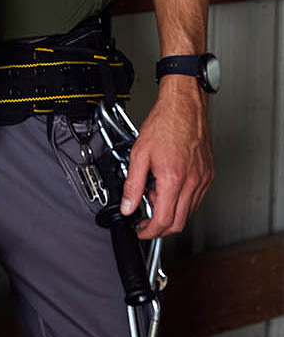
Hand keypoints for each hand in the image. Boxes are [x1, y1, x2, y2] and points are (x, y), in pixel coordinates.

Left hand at [120, 82, 213, 238]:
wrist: (185, 105)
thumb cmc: (165, 122)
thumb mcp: (139, 153)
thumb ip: (132, 184)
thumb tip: (128, 206)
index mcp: (174, 178)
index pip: (164, 220)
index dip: (149, 231)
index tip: (141, 230)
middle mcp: (193, 181)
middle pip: (179, 223)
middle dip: (160, 228)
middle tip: (145, 220)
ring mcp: (203, 179)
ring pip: (189, 213)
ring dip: (171, 214)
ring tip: (154, 196)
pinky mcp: (208, 174)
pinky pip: (196, 199)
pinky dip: (182, 202)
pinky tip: (169, 188)